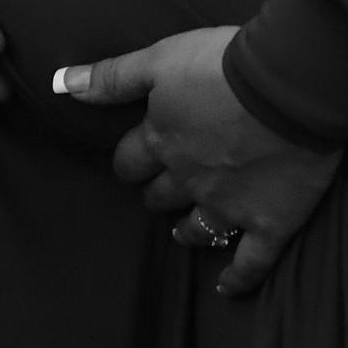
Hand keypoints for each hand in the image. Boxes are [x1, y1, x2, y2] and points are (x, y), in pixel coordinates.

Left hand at [56, 26, 341, 294]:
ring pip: (196, 227)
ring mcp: (228, 205)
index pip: (130, 161)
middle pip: (160, 194)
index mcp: (162, 139)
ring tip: (182, 230)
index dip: (131, 160)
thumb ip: (112, 77)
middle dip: (157, 190)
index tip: (134, 159)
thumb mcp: (159, 58)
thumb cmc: (220, 63)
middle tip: (161, 188)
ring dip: (185, 229)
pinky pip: (251, 262)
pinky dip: (238, 278)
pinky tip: (226, 288)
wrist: (286, 84)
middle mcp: (188, 178)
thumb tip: (61, 84)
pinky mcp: (270, 221)